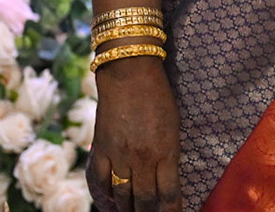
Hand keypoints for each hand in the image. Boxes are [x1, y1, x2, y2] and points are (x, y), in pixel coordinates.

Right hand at [88, 56, 182, 211]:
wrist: (129, 76)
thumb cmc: (159, 97)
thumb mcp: (174, 126)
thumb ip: (169, 153)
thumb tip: (167, 178)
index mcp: (166, 151)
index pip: (168, 193)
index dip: (171, 210)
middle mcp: (142, 158)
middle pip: (144, 200)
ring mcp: (118, 156)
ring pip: (121, 196)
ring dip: (127, 209)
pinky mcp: (100, 150)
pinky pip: (100, 182)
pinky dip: (105, 196)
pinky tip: (110, 203)